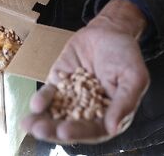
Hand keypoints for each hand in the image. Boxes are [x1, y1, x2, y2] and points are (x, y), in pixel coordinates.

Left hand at [22, 0, 149, 145]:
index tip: (64, 131)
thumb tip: (112, 128)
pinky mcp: (59, 83)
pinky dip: (41, 100)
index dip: (79, 132)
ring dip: (42, 121)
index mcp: (109, 115)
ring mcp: (72, 98)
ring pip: (56, 114)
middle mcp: (88, 111)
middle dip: (54, 130)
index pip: (93, 129)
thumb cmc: (125, 55)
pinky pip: (49, 95)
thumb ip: (124, 102)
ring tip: (29, 124)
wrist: (108, 30)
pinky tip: (35, 104)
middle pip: (70, 125)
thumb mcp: (134, 77)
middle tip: (39, 131)